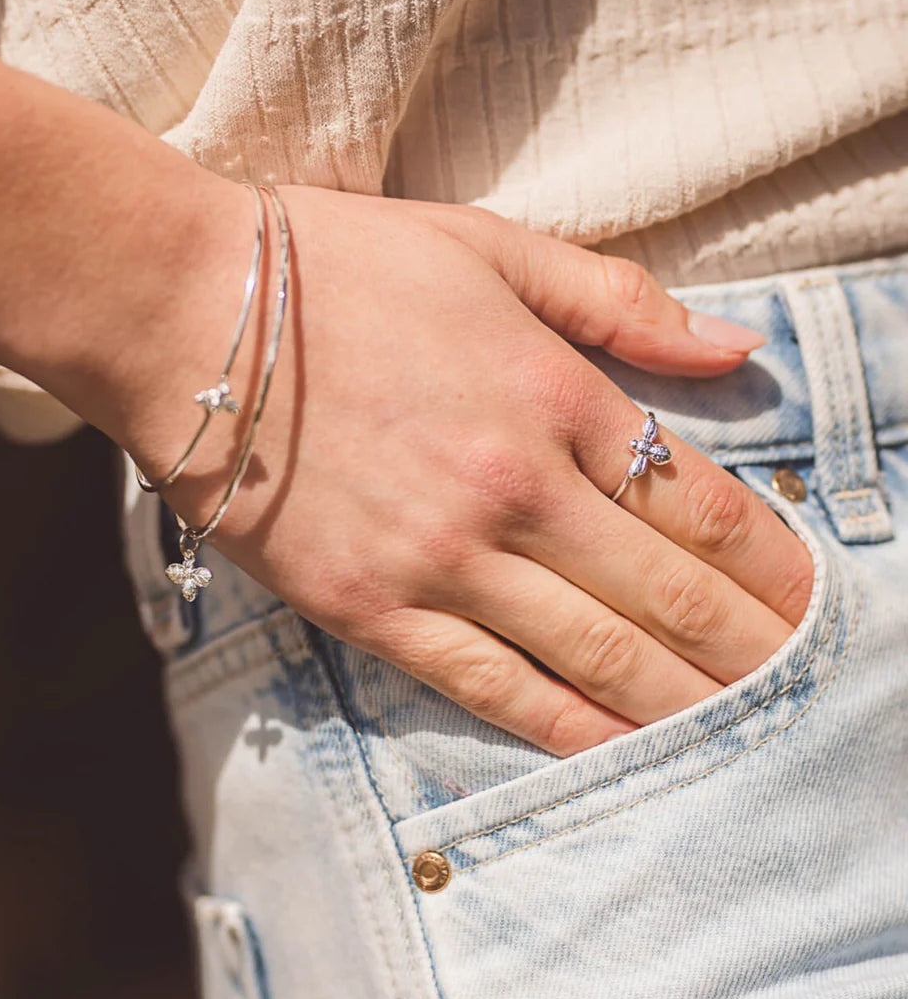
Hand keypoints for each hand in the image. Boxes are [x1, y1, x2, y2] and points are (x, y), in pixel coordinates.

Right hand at [121, 183, 813, 755]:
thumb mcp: (487, 248)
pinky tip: (620, 750)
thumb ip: (617, 300)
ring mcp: (440, 557)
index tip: (813, 605)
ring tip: (749, 735)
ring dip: (683, 702)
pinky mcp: (369, 608)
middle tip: (811, 693)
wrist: (185, 314)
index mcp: (552, 393)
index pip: (698, 503)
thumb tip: (733, 350)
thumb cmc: (336, 271)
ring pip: (593, 654)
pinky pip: (488, 684)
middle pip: (667, 595)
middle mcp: (513, 488)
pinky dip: (564, 725)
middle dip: (751, 650)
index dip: (772, 565)